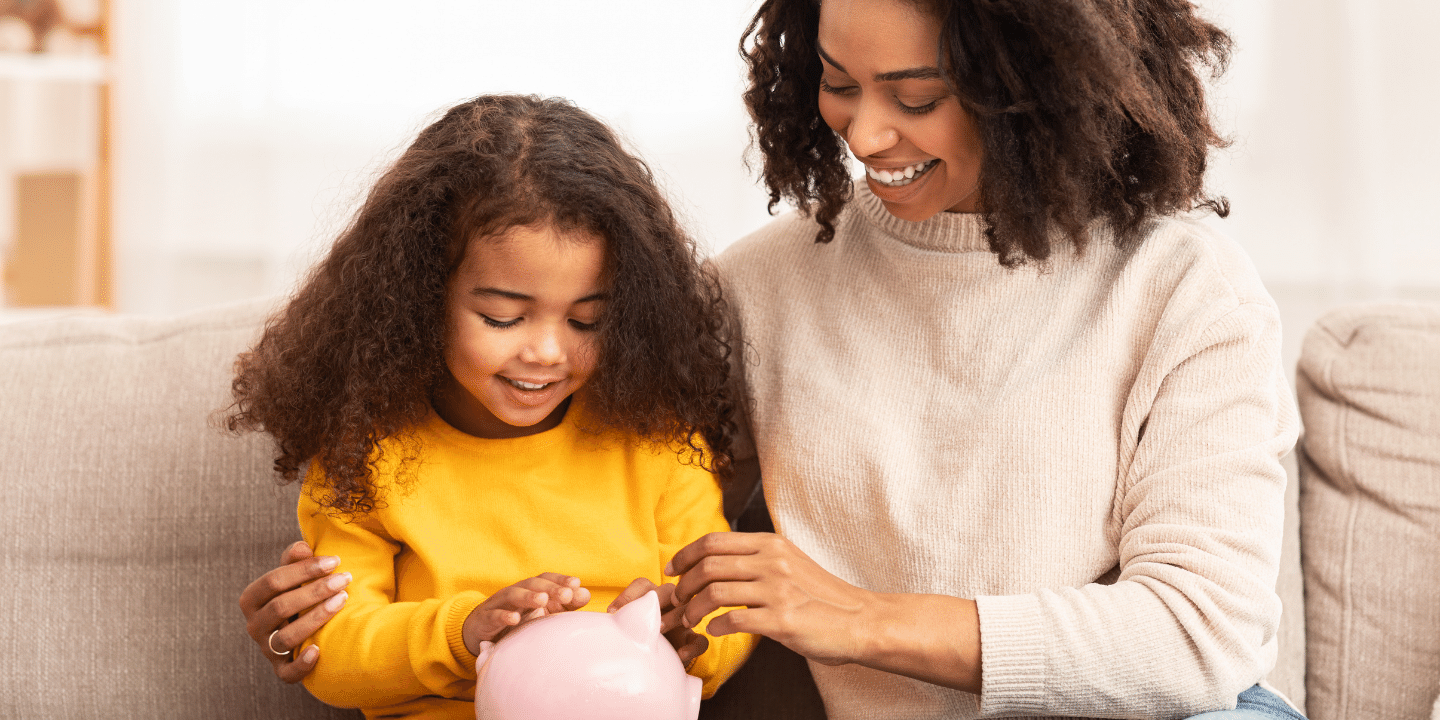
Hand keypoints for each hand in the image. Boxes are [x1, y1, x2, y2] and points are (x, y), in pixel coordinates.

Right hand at [239, 541, 351, 682]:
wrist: (299, 626)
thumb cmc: (297, 594)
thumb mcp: (293, 575)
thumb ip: (295, 559)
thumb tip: (303, 547)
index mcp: (252, 599)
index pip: (273, 581)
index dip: (304, 570)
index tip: (335, 561)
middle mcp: (254, 625)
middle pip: (281, 607)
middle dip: (316, 591)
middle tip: (345, 579)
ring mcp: (267, 649)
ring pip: (286, 637)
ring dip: (316, 618)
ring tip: (342, 600)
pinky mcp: (281, 669)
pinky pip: (287, 673)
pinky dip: (302, 664)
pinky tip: (319, 649)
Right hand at [462, 573, 591, 655]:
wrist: (479, 633)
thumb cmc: (515, 621)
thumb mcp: (540, 614)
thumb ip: (563, 605)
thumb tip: (585, 594)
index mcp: (530, 589)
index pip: (546, 579)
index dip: (560, 580)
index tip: (576, 584)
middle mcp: (515, 592)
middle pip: (533, 584)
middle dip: (550, 588)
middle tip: (567, 595)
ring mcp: (499, 604)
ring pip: (513, 595)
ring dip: (528, 596)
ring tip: (543, 600)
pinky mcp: (485, 619)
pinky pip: (494, 615)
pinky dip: (503, 616)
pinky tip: (514, 619)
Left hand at [609, 577, 708, 665]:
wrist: (658, 662)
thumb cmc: (638, 638)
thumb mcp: (627, 627)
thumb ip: (617, 621)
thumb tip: (600, 622)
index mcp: (650, 595)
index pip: (642, 584)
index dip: (628, 595)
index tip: (612, 612)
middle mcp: (669, 602)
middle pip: (667, 590)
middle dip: (654, 601)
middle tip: (641, 619)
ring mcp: (684, 620)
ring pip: (685, 609)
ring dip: (672, 618)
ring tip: (659, 633)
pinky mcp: (693, 640)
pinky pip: (700, 640)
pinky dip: (692, 646)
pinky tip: (680, 654)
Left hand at [665, 532, 874, 665]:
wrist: (860, 620)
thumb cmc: (822, 595)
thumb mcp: (790, 561)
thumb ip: (758, 557)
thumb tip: (718, 560)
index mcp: (771, 544)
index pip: (714, 540)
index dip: (685, 554)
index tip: (672, 568)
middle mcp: (773, 562)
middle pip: (709, 565)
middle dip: (684, 584)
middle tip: (678, 599)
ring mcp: (778, 590)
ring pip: (715, 592)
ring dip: (694, 608)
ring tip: (691, 619)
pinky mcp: (782, 620)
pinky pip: (734, 621)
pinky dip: (716, 627)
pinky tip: (715, 631)